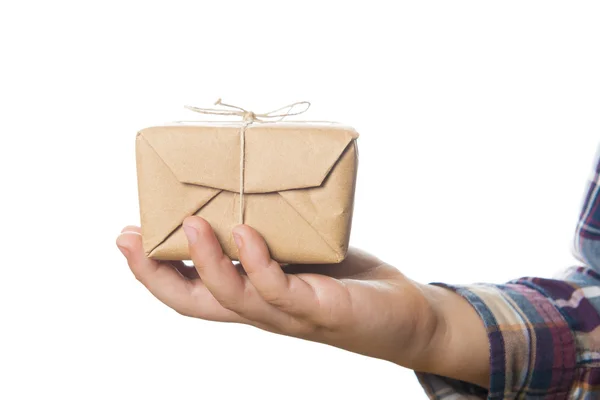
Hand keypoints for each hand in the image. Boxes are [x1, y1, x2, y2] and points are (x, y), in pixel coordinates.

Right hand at [116, 217, 488, 386]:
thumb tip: (247, 184)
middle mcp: (260, 310)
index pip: (191, 290)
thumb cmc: (346, 278)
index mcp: (251, 294)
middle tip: (128, 237)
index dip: (153, 270)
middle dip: (155, 273)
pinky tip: (247, 233)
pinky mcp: (319, 309)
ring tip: (190, 222)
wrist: (403, 314)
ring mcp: (287, 314)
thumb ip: (271, 229)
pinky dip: (258, 261)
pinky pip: (279, 289)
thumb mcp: (300, 248)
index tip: (126, 235)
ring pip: (232, 296)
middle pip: (195, 302)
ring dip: (206, 259)